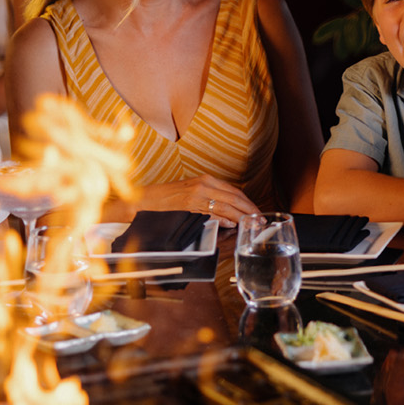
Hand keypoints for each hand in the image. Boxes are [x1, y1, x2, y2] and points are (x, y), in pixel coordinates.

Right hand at [137, 176, 258, 221]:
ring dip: (242, 216)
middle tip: (260, 220)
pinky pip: (212, 212)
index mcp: (205, 180)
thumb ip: (209, 202)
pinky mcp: (190, 205)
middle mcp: (203, 185)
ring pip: (227, 205)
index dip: (248, 203)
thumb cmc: (166, 200)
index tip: (257, 212)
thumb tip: (228, 216)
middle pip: (235, 197)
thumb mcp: (190, 195)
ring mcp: (197, 195)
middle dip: (250, 210)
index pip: (234, 191)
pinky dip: (225, 218)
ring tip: (252, 224)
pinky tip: (233, 224)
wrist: (143, 202)